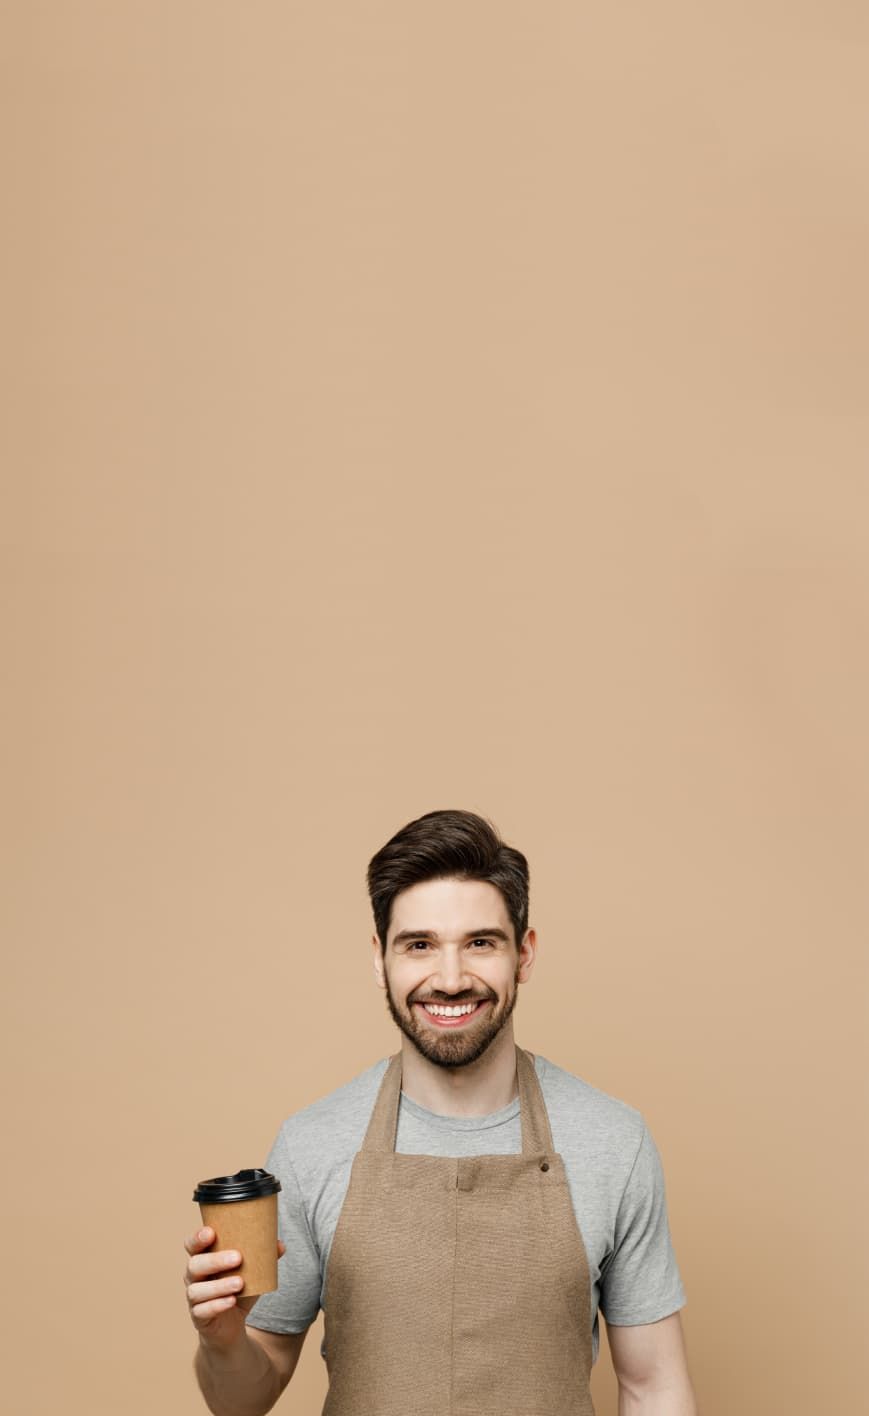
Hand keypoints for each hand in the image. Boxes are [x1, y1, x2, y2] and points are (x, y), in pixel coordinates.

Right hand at [183, 1226, 286, 1352]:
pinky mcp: (198, 1318)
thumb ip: (263, 1258)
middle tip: (238, 1257)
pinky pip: (203, 1311)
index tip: (211, 1232)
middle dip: (215, 1260)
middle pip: (194, 1265)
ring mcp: (193, 1299)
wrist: (230, 1328)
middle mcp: (193, 1277)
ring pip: (197, 1290)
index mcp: (203, 1259)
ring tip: (240, 1283)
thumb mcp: (251, 1274)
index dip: (197, 1238)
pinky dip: (218, 1305)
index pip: (192, 1245)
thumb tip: (280, 1245)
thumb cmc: (237, 1291)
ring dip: (219, 1285)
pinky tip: (232, 1301)